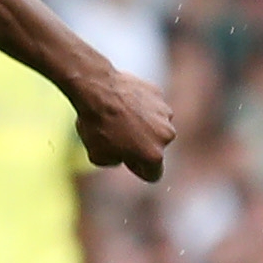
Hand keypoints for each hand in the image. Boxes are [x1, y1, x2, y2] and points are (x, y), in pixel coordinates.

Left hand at [74, 67, 174, 182]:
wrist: (96, 89)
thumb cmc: (96, 125)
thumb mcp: (98, 156)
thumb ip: (116, 161)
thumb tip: (121, 154)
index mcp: (154, 156)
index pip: (152, 174)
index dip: (136, 168)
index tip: (125, 158)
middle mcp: (166, 135)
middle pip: (155, 147)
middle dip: (141, 145)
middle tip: (118, 134)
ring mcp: (164, 113)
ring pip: (155, 125)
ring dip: (142, 124)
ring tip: (119, 117)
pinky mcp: (158, 94)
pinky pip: (150, 105)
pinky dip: (140, 105)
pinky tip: (122, 101)